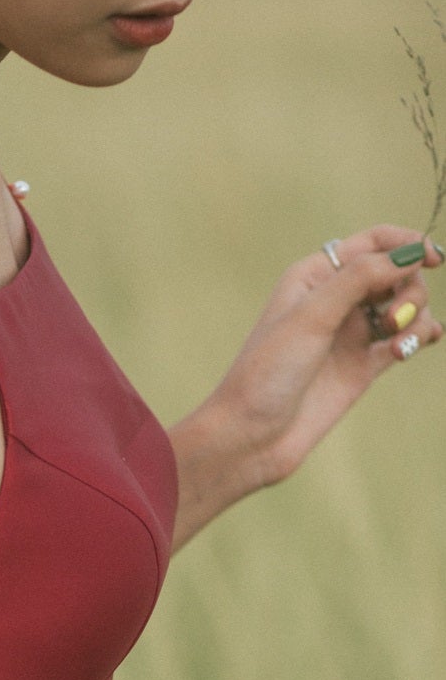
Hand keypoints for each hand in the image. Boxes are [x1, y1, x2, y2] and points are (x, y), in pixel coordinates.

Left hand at [172, 227, 442, 517]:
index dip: (407, 245)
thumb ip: (359, 279)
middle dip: (409, 290)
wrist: (251, 437)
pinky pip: (404, 340)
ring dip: (415, 318)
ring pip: (405, 307)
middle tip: (394, 319)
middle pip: (396, 274)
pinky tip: (412, 348)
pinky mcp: (362, 366)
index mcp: (314, 277)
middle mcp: (335, 300)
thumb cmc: (267, 372)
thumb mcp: (311, 316)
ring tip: (398, 345)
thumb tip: (411, 253)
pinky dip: (417, 338)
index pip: (372, 243)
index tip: (435, 259)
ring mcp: (351, 334)